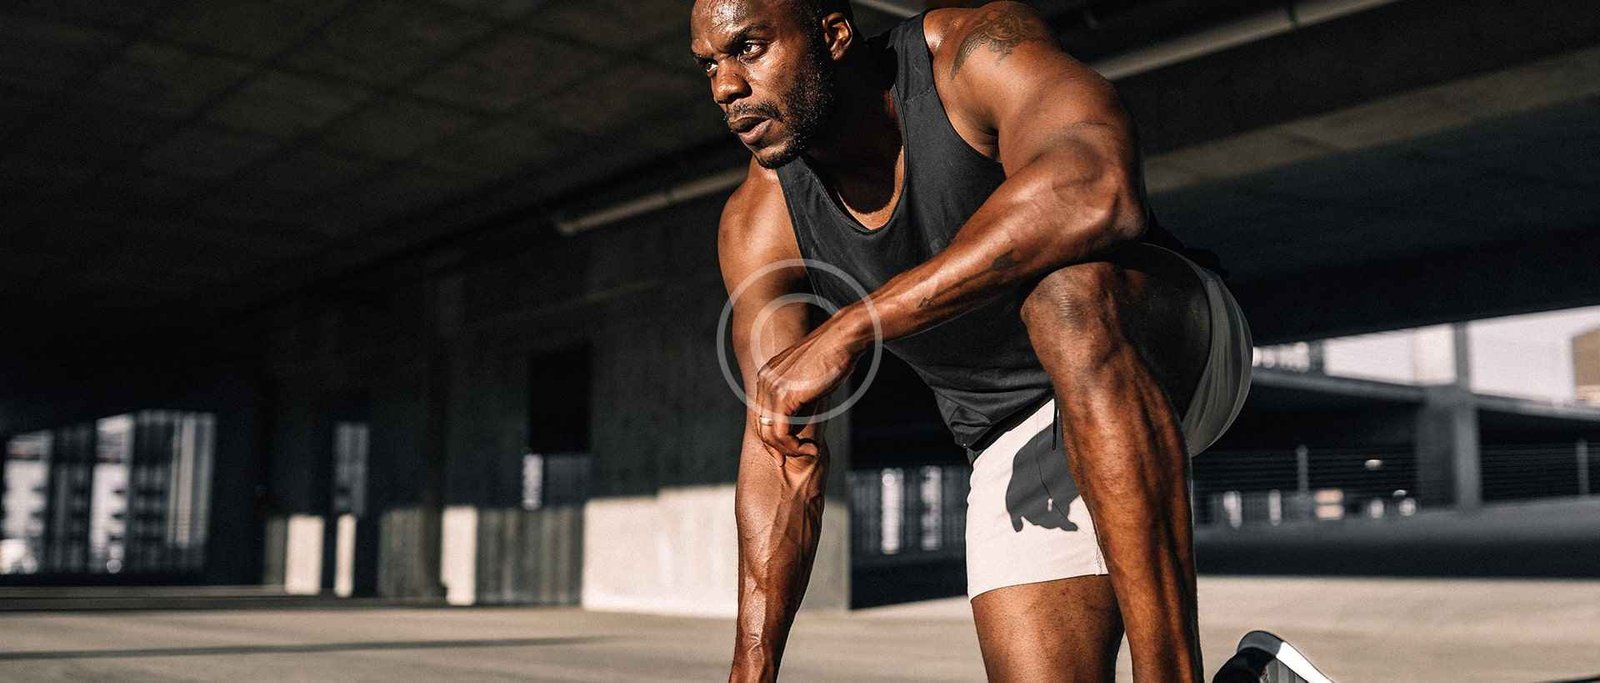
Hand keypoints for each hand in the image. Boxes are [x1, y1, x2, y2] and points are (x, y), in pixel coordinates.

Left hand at [751, 320, 860, 462]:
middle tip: (790, 460)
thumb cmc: (834, 357)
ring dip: (789, 450)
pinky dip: (794, 447)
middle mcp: (765, 381)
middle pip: (761, 426)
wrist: (843, 340)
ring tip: (809, 451)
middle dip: (775, 448)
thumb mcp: (811, 380)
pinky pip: (781, 433)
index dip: (772, 437)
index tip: (786, 451)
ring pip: (769, 433)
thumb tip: (798, 422)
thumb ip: (800, 399)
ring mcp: (772, 388)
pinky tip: (810, 448)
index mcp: (768, 375)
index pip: (762, 414)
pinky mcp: (784, 397)